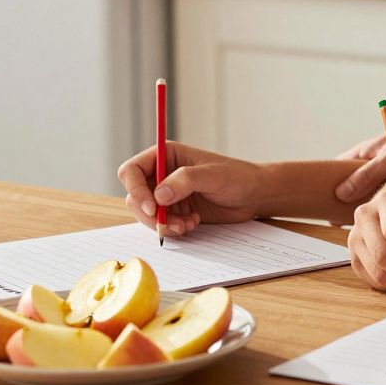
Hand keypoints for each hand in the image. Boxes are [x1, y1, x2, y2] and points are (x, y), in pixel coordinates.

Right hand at [116, 142, 260, 237]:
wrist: (254, 195)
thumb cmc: (237, 177)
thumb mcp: (213, 175)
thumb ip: (185, 181)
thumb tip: (159, 195)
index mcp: (166, 156)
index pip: (132, 170)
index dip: (135, 189)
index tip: (152, 207)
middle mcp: (162, 174)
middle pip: (135, 196)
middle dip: (149, 213)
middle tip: (167, 223)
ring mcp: (167, 194)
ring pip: (146, 214)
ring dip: (163, 223)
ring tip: (187, 224)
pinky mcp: (175, 211)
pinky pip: (161, 224)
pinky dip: (172, 228)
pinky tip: (192, 224)